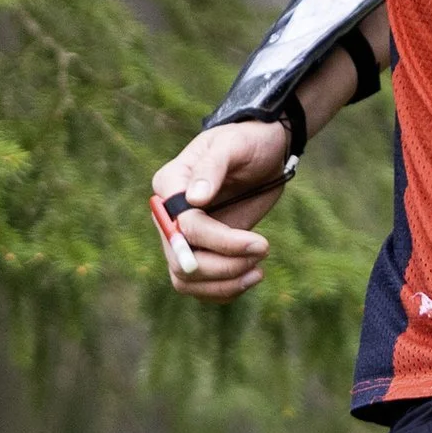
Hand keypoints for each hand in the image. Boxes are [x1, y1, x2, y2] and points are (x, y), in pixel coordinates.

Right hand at [149, 118, 295, 302]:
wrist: (262, 153)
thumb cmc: (246, 142)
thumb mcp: (233, 144)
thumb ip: (213, 167)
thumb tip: (194, 198)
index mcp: (169, 186)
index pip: (184, 228)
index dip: (219, 241)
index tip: (260, 243)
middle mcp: (169, 216)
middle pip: (182, 262)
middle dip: (224, 267)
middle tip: (262, 252)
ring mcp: (183, 237)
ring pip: (187, 280)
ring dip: (224, 284)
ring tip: (258, 270)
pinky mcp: (202, 251)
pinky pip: (201, 286)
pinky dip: (224, 290)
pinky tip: (251, 277)